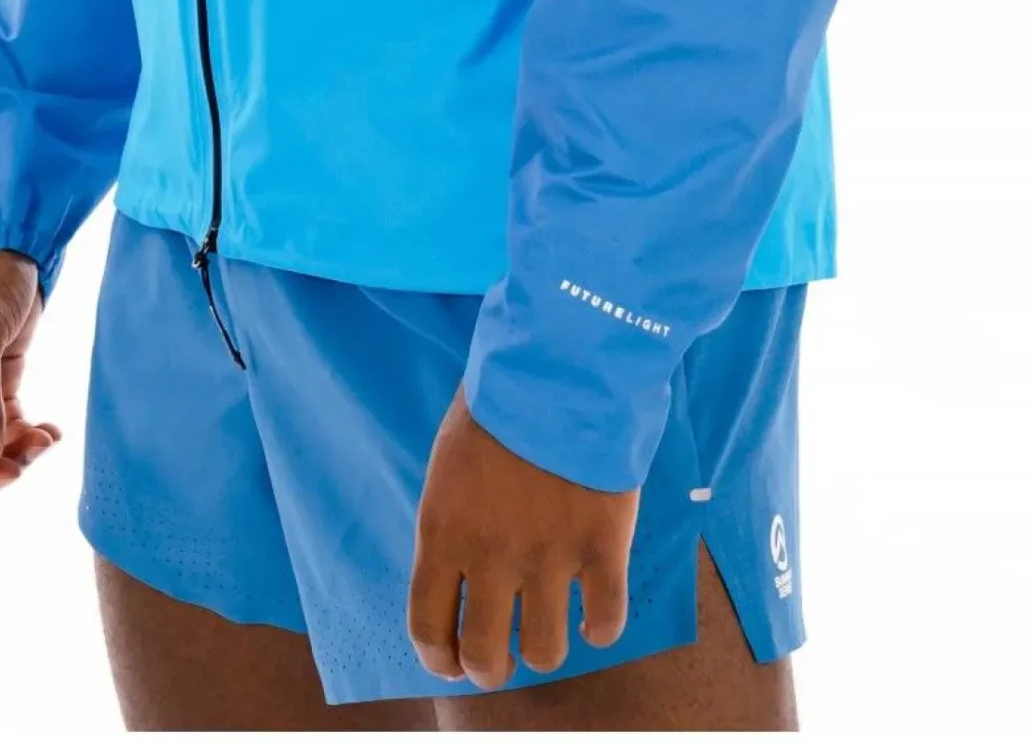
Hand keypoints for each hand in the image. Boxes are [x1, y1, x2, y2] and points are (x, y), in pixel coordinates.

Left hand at [407, 385, 638, 688]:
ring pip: (545, 651)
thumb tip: (460, 565)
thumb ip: (452, 520)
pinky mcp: (602, 548)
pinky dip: (600, 628)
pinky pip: (605, 622)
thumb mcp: (450, 460)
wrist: (561, 364)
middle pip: (485, 656)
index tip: (451, 661)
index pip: (427, 626)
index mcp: (444, 532)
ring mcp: (550, 557)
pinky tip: (595, 613)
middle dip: (491, 668)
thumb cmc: (499, 399)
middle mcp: (492, 556)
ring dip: (544, 648)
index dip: (439, 657)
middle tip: (501, 659)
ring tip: (549, 629)